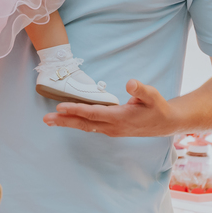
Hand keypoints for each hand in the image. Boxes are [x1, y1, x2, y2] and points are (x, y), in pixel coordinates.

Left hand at [43, 80, 179, 137]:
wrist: (166, 124)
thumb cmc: (158, 107)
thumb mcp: (153, 96)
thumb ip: (141, 90)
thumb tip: (129, 83)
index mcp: (120, 118)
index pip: (93, 113)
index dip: (76, 110)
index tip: (60, 107)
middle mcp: (112, 126)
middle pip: (84, 123)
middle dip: (64, 121)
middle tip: (46, 119)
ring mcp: (111, 129)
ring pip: (85, 126)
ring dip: (67, 123)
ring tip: (49, 121)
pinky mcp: (110, 128)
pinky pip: (90, 125)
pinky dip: (76, 122)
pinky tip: (66, 119)